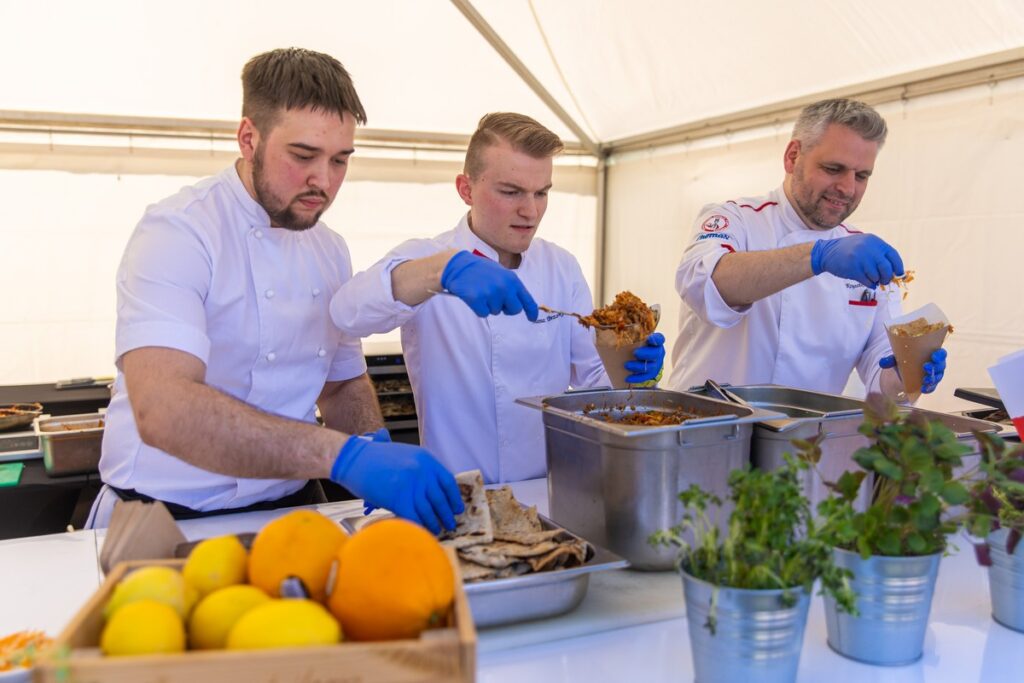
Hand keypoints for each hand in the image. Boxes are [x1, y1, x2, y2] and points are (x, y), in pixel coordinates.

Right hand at [331, 437, 463, 533]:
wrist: (354, 459)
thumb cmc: (377, 458)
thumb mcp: (407, 455)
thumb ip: (422, 470)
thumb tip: (434, 492)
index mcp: (427, 460)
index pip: (448, 482)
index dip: (454, 498)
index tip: (457, 509)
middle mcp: (422, 472)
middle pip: (440, 499)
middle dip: (446, 515)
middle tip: (450, 525)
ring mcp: (411, 485)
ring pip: (428, 511)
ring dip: (434, 524)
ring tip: (437, 530)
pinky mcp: (398, 498)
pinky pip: (414, 517)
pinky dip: (419, 527)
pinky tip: (421, 531)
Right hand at [440, 250, 538, 320]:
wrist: (459, 266)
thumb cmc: (481, 271)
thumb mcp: (501, 273)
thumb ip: (511, 287)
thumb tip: (520, 304)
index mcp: (512, 279)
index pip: (527, 299)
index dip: (531, 311)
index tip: (532, 318)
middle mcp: (504, 287)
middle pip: (514, 310)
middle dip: (507, 308)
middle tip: (496, 300)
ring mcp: (491, 293)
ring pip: (496, 312)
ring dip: (489, 306)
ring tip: (482, 292)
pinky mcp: (477, 299)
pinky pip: (483, 313)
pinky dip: (479, 308)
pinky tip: (475, 297)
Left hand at [624, 333, 665, 383]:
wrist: (642, 358)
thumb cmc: (639, 346)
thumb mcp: (637, 339)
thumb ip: (631, 335)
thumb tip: (613, 328)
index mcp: (656, 342)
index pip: (659, 339)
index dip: (656, 339)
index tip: (650, 338)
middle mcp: (658, 352)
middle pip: (656, 354)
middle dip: (646, 354)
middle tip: (635, 353)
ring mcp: (656, 363)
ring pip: (650, 366)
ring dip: (638, 366)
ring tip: (627, 365)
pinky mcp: (652, 373)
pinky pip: (645, 377)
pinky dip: (636, 378)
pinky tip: (628, 378)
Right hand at [811, 234, 903, 288]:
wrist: (826, 252)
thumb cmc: (849, 250)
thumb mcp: (865, 245)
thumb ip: (878, 254)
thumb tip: (894, 271)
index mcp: (875, 241)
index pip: (893, 255)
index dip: (898, 266)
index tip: (898, 274)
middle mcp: (869, 248)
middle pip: (886, 267)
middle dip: (887, 277)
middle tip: (884, 281)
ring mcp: (860, 258)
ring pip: (876, 276)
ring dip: (876, 280)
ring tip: (872, 279)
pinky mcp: (853, 269)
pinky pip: (867, 281)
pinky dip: (869, 284)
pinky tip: (867, 282)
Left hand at [879, 348, 946, 393]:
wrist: (903, 373)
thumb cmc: (905, 361)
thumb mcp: (898, 359)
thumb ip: (891, 360)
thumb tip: (883, 362)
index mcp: (931, 354)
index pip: (941, 353)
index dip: (940, 355)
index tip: (934, 356)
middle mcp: (936, 365)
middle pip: (940, 366)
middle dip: (935, 367)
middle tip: (925, 367)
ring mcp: (934, 375)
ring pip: (937, 377)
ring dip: (931, 378)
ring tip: (924, 380)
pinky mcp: (930, 385)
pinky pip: (932, 387)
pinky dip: (928, 388)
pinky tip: (923, 388)